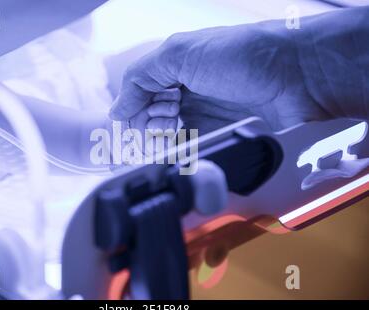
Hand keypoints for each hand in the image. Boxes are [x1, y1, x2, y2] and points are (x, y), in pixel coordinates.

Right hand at [109, 22, 330, 134]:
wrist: (296, 75)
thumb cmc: (242, 56)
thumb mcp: (181, 53)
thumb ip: (142, 77)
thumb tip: (116, 108)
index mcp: (172, 66)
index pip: (137, 94)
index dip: (132, 110)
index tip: (134, 121)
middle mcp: (184, 90)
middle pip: (149, 117)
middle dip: (147, 126)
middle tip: (158, 128)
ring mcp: (201, 113)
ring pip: (166, 136)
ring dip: (161, 142)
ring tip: (169, 138)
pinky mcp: (217, 134)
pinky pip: (189, 148)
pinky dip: (179, 153)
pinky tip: (179, 151)